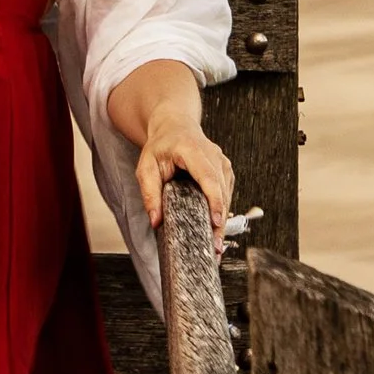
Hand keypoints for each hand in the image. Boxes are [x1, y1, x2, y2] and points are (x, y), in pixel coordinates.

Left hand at [136, 108, 233, 254]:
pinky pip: (227, 194)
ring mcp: (222, 163)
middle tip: (215, 247)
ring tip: (215, 244)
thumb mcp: (146, 166)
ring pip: (227, 196)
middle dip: (219, 221)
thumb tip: (155, 221)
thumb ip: (149, 192)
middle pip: (221, 191)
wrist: (175, 127)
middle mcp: (213, 155)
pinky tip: (216, 229)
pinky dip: (222, 212)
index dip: (214, 201)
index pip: (208, 177)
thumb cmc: (161, 146)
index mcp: (193, 150)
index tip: (216, 221)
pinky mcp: (226, 172)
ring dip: (222, 220)